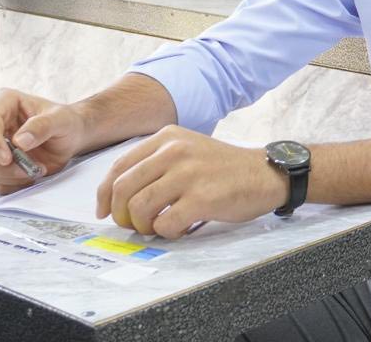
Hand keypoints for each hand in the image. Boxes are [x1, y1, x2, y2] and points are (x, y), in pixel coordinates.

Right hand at [0, 88, 86, 194]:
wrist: (71, 137)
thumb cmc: (65, 122)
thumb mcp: (61, 120)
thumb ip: (42, 126)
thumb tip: (19, 142)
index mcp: (4, 103)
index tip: (7, 158)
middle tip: (26, 170)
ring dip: (9, 176)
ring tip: (37, 168)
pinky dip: (11, 184)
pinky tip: (30, 175)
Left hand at [96, 127, 287, 238]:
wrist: (266, 173)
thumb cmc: (224, 168)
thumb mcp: (188, 149)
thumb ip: (156, 163)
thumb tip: (118, 197)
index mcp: (167, 138)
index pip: (119, 166)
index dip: (104, 194)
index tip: (105, 210)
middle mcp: (174, 151)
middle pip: (123, 189)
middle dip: (121, 214)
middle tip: (133, 225)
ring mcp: (188, 174)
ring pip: (139, 207)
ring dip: (143, 225)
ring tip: (159, 226)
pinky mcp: (202, 198)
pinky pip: (164, 223)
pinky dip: (166, 233)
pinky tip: (180, 228)